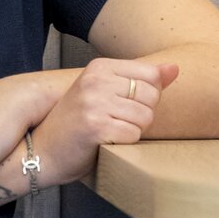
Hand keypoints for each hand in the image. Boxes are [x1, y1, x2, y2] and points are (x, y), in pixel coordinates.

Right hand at [35, 57, 178, 182]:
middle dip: (141, 114)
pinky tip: (104, 141)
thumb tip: (175, 68)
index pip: (150, 75)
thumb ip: (140, 79)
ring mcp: (94, 102)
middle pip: (151, 96)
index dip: (145, 96)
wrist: (43, 150)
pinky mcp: (96, 126)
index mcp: (98, 67)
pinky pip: (133, 135)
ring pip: (145, 117)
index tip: (121, 104)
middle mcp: (95, 80)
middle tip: (113, 120)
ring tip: (109, 131)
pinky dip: (124, 143)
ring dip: (133, 130)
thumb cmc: (76, 123)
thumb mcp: (104, 92)